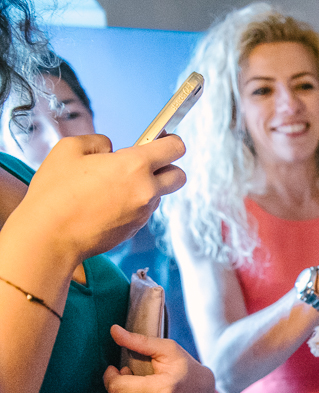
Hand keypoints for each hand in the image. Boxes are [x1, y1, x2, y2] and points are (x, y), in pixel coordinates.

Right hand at [21, 134, 185, 262]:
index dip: (172, 141)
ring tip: (112, 185)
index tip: (164, 140)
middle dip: (168, 167)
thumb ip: (98, 142)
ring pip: (158, 195)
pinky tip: (106, 204)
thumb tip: (111, 149)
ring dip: (146, 187)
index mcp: (135, 166)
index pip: (175, 148)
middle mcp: (146, 190)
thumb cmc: (55, 191)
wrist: (50, 236)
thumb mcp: (69, 148)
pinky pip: (142, 212)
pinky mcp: (134, 230)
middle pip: (179, 176)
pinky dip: (132, 205)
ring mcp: (142, 213)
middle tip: (145, 163)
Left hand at [103, 324, 214, 392]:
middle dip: (116, 387)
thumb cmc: (184, 367)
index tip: (116, 368)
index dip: (110, 377)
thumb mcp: (167, 350)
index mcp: (163, 390)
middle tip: (128, 377)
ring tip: (135, 389)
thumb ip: (139, 341)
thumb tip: (113, 330)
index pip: (117, 388)